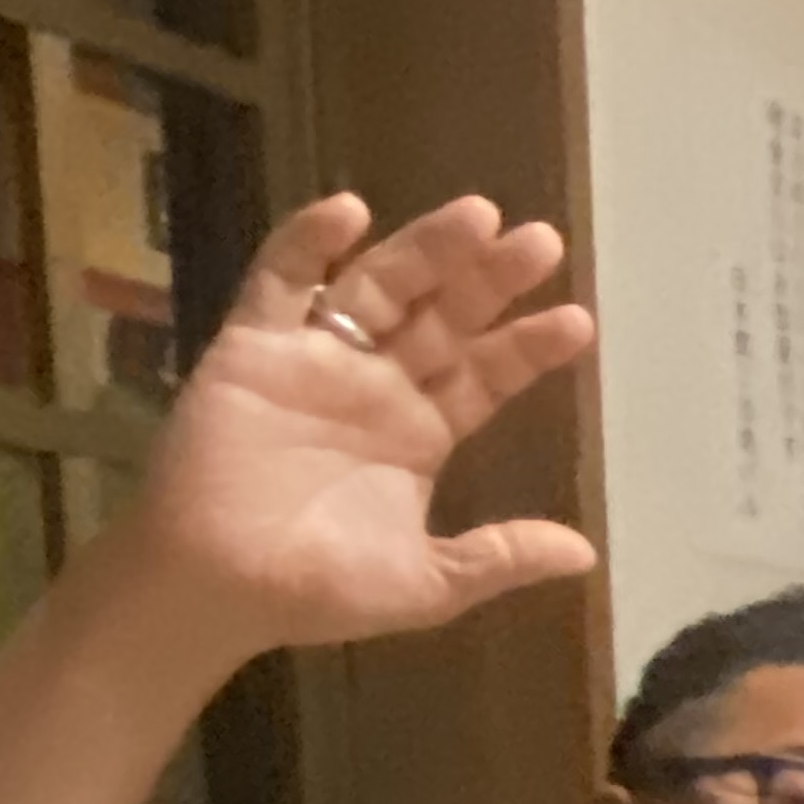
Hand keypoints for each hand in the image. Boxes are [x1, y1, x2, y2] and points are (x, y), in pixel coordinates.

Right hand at [114, 193, 598, 668]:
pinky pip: (279, 282)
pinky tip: (349, 212)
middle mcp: (374, 386)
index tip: (578, 322)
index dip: (527, 347)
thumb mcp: (429, 582)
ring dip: (424, 249)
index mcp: (419, 433)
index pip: (484, 375)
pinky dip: (307, 244)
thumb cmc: (318, 591)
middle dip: (490, 280)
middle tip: (542, 243)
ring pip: (378, 286)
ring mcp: (315, 360)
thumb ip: (501, 557)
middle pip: (443, 317)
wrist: (216, 590)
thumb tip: (586, 553)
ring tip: (477, 216)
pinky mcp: (252, 348)